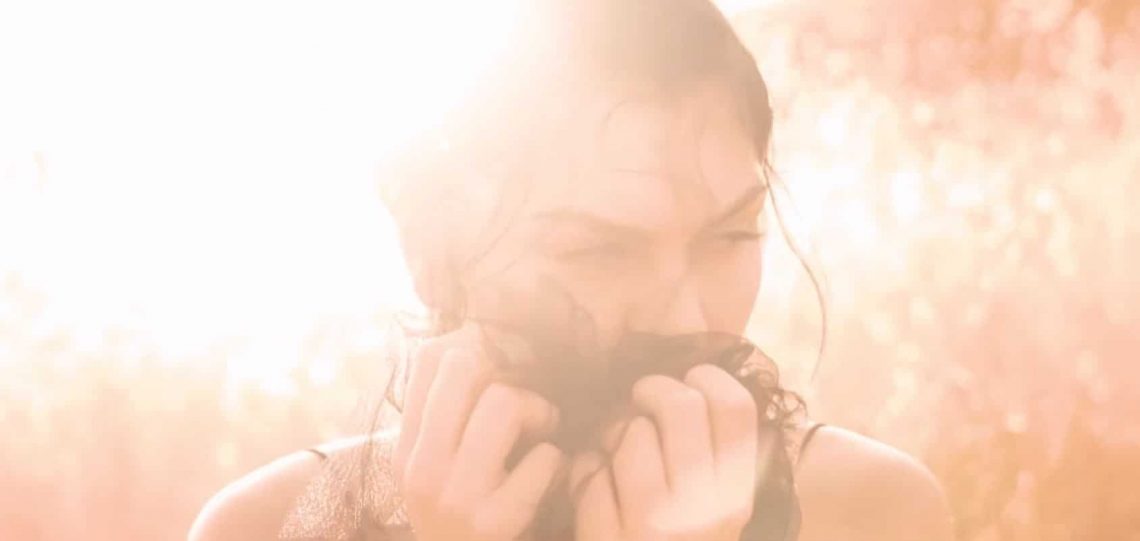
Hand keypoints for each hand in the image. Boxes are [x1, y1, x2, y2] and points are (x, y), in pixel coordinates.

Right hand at [394, 327, 564, 540]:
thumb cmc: (468, 519)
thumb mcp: (442, 468)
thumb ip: (452, 416)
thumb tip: (481, 341)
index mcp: (407, 448)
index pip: (429, 359)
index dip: (477, 344)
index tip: (504, 366)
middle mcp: (421, 468)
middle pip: (465, 366)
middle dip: (510, 375)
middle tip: (527, 404)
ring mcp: (455, 496)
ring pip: (505, 401)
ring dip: (540, 412)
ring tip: (544, 436)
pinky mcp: (494, 522)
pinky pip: (545, 458)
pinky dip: (559, 464)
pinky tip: (552, 479)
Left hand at [571, 364, 758, 540]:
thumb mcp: (714, 510)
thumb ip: (715, 456)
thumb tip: (695, 383)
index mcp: (736, 497)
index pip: (735, 407)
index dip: (707, 378)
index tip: (688, 382)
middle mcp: (704, 509)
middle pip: (681, 404)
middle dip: (651, 390)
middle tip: (640, 399)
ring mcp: (655, 525)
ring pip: (630, 432)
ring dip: (612, 434)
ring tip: (613, 454)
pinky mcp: (609, 538)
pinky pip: (590, 470)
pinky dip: (584, 472)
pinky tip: (593, 490)